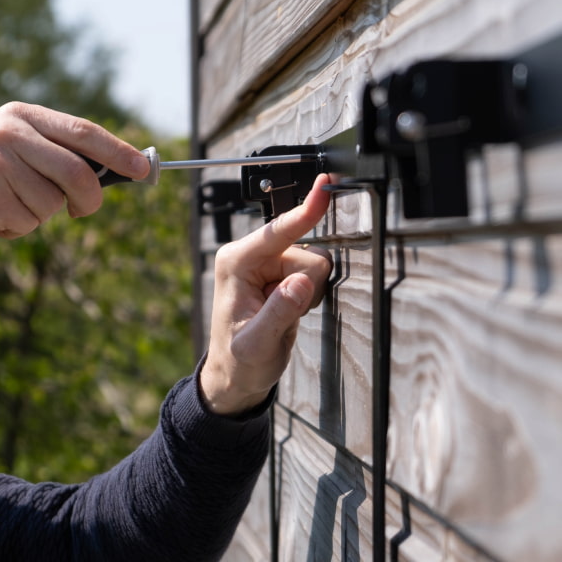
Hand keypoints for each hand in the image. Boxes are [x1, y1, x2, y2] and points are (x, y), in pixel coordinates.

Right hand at [0, 102, 149, 248]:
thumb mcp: (8, 151)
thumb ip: (52, 155)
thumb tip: (111, 173)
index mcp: (20, 116)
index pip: (83, 131)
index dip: (118, 151)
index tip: (143, 169)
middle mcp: (10, 131)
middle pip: (79, 173)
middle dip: (89, 200)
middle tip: (83, 211)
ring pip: (54, 204)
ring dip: (37, 216)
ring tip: (4, 206)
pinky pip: (29, 222)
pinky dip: (16, 229)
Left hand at [201, 173, 331, 415]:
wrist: (236, 376)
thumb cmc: (239, 361)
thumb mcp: (257, 343)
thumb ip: (280, 312)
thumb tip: (301, 282)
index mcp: (236, 262)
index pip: (279, 231)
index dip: (305, 211)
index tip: (326, 185)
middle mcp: (250, 256)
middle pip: (307, 252)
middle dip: (306, 287)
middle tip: (284, 314)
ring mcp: (266, 264)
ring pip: (314, 264)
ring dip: (306, 294)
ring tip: (282, 315)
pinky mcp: (279, 274)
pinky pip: (313, 276)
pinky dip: (307, 296)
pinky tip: (288, 310)